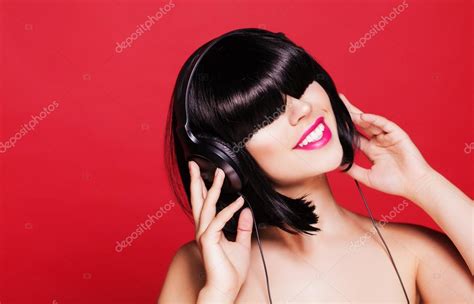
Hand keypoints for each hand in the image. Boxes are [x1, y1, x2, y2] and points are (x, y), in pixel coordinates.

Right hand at [188, 161, 252, 302]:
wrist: (225, 288)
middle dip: (196, 180)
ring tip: (219, 173)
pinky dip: (230, 210)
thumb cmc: (230, 270)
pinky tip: (239, 202)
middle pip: (198, 200)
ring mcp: (204, 234)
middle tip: (193, 163)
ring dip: (212, 188)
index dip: (202, 188)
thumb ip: (243, 227)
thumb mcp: (241, 244)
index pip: (203, 204)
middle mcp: (203, 229)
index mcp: (208, 229)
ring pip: (207, 205)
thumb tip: (246, 211)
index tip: (203, 173)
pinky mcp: (209, 240)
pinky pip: (219, 220)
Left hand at [339, 93, 434, 200]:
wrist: (414, 186)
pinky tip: (363, 116)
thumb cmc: (394, 183)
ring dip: (358, 115)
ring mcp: (388, 137)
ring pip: (371, 122)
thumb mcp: (367, 177)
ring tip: (346, 108)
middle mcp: (378, 141)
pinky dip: (374, 119)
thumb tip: (337, 164)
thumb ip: (353, 170)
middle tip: (338, 101)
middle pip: (361, 124)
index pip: (354, 135)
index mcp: (371, 150)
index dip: (344, 128)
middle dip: (350, 113)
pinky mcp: (397, 134)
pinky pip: (384, 124)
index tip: (332, 120)